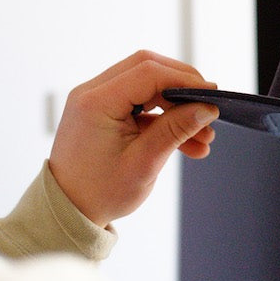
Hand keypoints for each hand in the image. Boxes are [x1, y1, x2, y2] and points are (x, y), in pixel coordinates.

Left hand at [48, 50, 219, 227]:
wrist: (67, 210)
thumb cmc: (98, 193)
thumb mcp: (144, 164)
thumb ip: (176, 130)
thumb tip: (207, 109)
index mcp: (96, 102)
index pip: (149, 72)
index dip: (185, 80)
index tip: (212, 95)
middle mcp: (92, 93)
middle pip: (148, 69)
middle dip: (182, 88)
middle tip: (207, 109)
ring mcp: (96, 100)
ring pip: (147, 85)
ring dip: (176, 106)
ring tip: (202, 136)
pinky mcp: (103, 111)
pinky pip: (140, 102)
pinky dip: (163, 117)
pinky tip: (186, 142)